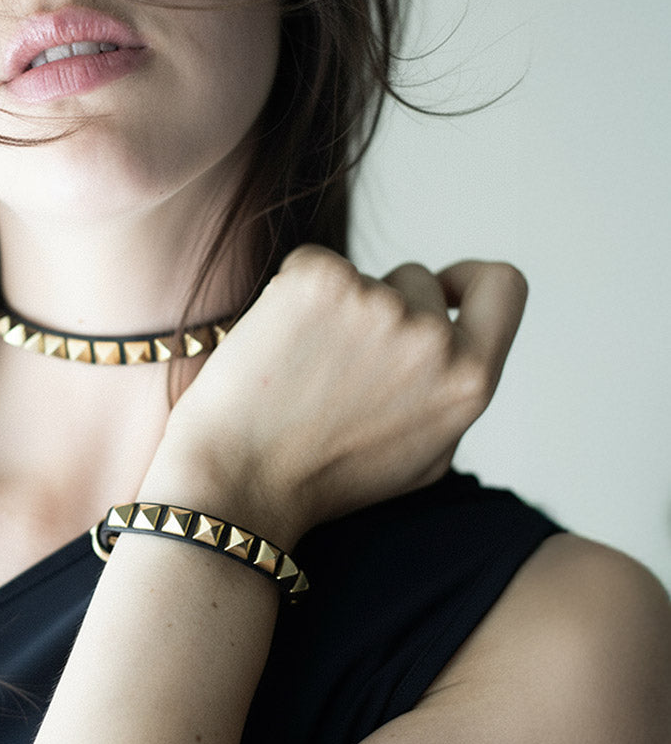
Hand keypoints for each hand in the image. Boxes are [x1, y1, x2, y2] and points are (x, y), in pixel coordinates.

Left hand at [145, 246, 527, 546]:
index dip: (470, 279)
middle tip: (335, 365)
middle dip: (382, 308)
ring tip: (300, 369)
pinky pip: (311, 264)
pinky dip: (291, 293)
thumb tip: (452, 336)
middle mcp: (431, 338)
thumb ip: (452, 392)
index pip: (504, 286)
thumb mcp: (425, 454)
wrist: (239, 480)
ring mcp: (376, 303)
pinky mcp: (319, 281)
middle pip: (415, 281)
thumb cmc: (324, 475)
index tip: (441, 288)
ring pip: (359, 277)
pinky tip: (275, 346)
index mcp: (469, 381)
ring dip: (332, 308)